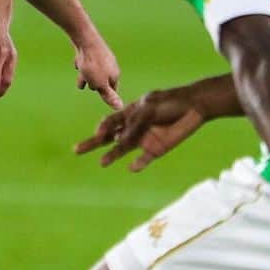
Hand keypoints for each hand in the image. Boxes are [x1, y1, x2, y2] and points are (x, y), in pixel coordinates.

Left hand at [74, 29, 121, 109]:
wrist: (85, 40)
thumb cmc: (93, 65)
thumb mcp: (100, 84)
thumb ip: (108, 95)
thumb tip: (120, 107)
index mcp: (114, 74)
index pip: (112, 90)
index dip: (104, 94)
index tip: (97, 91)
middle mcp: (110, 66)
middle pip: (101, 81)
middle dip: (92, 84)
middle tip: (87, 80)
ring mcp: (102, 58)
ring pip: (92, 72)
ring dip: (84, 76)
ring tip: (80, 73)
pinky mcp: (91, 52)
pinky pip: (86, 62)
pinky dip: (81, 63)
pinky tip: (78, 61)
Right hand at [76, 87, 204, 170]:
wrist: (194, 107)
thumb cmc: (169, 102)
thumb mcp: (148, 109)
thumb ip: (134, 125)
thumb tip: (119, 141)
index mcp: (129, 113)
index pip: (110, 122)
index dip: (102, 127)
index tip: (98, 133)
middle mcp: (133, 128)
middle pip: (108, 137)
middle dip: (92, 143)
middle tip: (76, 150)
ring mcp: (143, 139)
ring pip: (122, 150)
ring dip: (112, 155)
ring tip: (102, 163)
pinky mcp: (156, 150)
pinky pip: (143, 160)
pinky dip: (138, 164)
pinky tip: (132, 167)